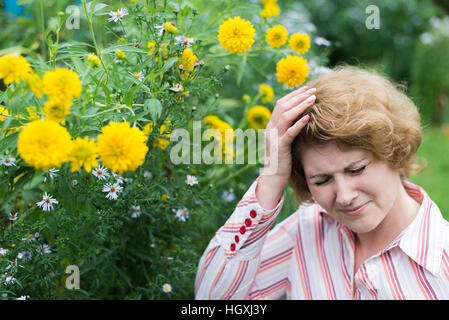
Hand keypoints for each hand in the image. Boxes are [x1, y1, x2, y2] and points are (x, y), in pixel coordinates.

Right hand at [256, 86, 315, 208]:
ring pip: (286, 116)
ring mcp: (274, 138)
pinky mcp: (280, 148)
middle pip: (283, 106)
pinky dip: (298, 124)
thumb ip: (289, 129)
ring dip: (300, 106)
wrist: (273, 178)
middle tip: (313, 90)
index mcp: (271, 126)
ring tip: (313, 99)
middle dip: (299, 96)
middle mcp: (270, 129)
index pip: (281, 104)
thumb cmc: (282, 160)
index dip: (294, 95)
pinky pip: (289, 133)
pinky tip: (308, 117)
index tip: (307, 88)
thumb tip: (302, 117)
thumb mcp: (285, 141)